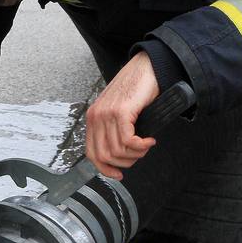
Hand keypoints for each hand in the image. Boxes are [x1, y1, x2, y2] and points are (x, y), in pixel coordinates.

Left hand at [85, 52, 158, 179]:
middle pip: (104, 155)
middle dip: (124, 162)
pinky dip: (141, 146)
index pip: (92, 153)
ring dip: (136, 154)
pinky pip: (128, 141)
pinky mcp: (121, 111)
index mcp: (93, 118)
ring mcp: (107, 113)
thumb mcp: (119, 112)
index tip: (118, 174)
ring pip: (117, 150)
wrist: (146, 68)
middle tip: (139, 154)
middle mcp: (97, 116)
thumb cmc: (136, 89)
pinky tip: (149, 140)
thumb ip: (114, 130)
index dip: (105, 168)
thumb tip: (120, 155)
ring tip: (146, 145)